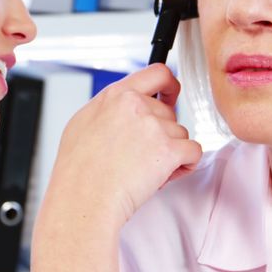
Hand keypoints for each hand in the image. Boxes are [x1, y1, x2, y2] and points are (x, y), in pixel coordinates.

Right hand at [48, 63, 202, 229]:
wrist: (83, 199)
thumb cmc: (77, 171)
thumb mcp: (83, 123)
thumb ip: (110, 109)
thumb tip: (124, 108)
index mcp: (115, 95)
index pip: (156, 73)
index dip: (169, 85)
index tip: (170, 96)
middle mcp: (135, 105)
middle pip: (169, 113)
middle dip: (162, 135)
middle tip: (142, 157)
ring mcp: (153, 126)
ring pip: (180, 134)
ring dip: (171, 152)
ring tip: (146, 171)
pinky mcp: (168, 150)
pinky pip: (194, 151)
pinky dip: (185, 165)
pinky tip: (166, 175)